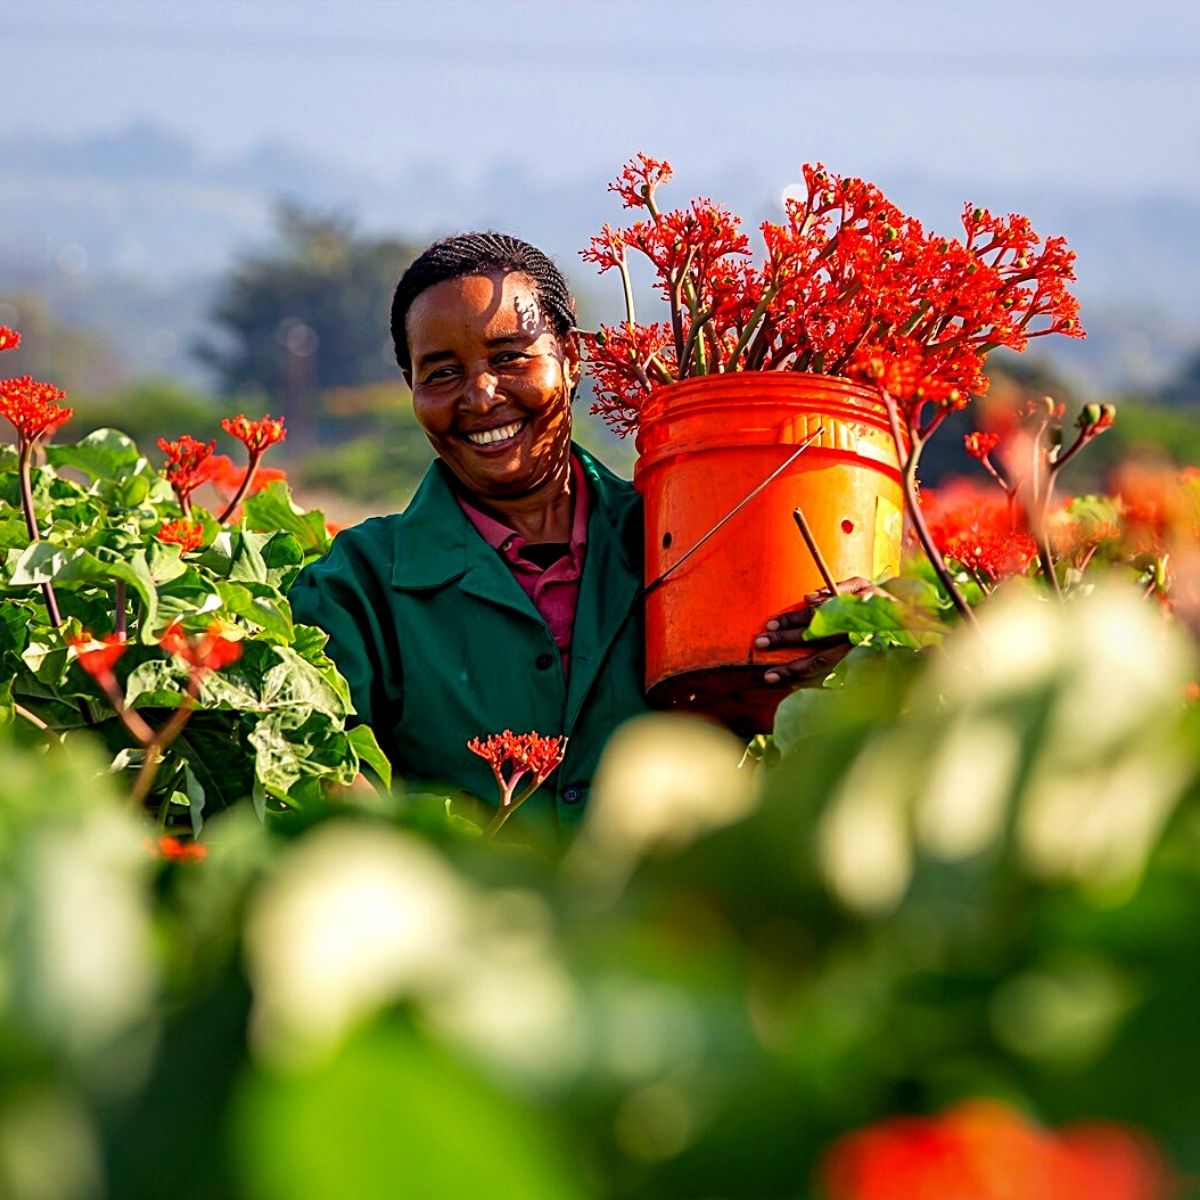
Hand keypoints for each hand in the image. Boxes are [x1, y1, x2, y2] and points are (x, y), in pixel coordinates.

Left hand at [754, 576, 885, 686]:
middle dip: (785, 643)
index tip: (769, 624)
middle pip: (814, 642)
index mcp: (853, 614)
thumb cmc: (880, 603)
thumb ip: (839, 588)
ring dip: (793, 672)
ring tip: (768, 677)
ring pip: (821, 665)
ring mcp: (857, 656)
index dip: (792, 620)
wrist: (914, 627)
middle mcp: (854, 637)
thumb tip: (808, 598)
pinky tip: (792, 687)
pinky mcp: (860, 671)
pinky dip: (811, 684)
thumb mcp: (864, 587)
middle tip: (759, 642)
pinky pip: (832, 680)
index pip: (816, 616)